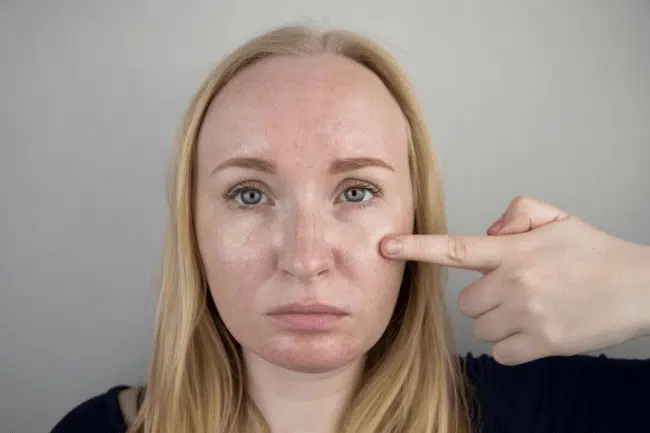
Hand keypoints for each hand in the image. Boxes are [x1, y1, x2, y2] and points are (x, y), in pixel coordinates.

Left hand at [381, 196, 649, 364]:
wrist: (640, 287)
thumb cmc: (594, 253)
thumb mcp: (557, 218)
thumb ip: (517, 213)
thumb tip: (490, 232)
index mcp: (512, 251)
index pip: (454, 248)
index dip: (416, 247)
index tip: (386, 246)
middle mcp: (513, 283)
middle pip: (467, 303)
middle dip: (484, 299)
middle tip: (515, 292)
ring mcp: (527, 315)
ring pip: (483, 328)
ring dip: (500, 322)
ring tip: (533, 309)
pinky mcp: (541, 344)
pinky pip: (501, 353)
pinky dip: (513, 346)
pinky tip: (536, 330)